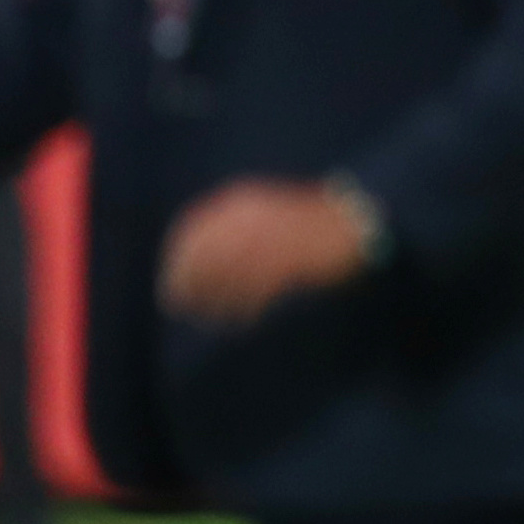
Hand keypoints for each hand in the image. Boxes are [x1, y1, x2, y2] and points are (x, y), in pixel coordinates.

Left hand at [161, 178, 375, 326]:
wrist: (353, 221)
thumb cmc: (306, 219)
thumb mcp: (264, 210)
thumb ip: (233, 228)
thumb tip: (200, 260)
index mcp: (241, 203)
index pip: (192, 232)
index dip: (177, 260)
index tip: (170, 282)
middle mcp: (250, 220)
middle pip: (204, 257)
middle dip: (186, 283)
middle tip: (177, 306)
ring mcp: (269, 241)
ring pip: (227, 278)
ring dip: (212, 301)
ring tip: (206, 319)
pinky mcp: (289, 264)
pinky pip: (255, 292)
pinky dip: (244, 308)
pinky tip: (240, 321)